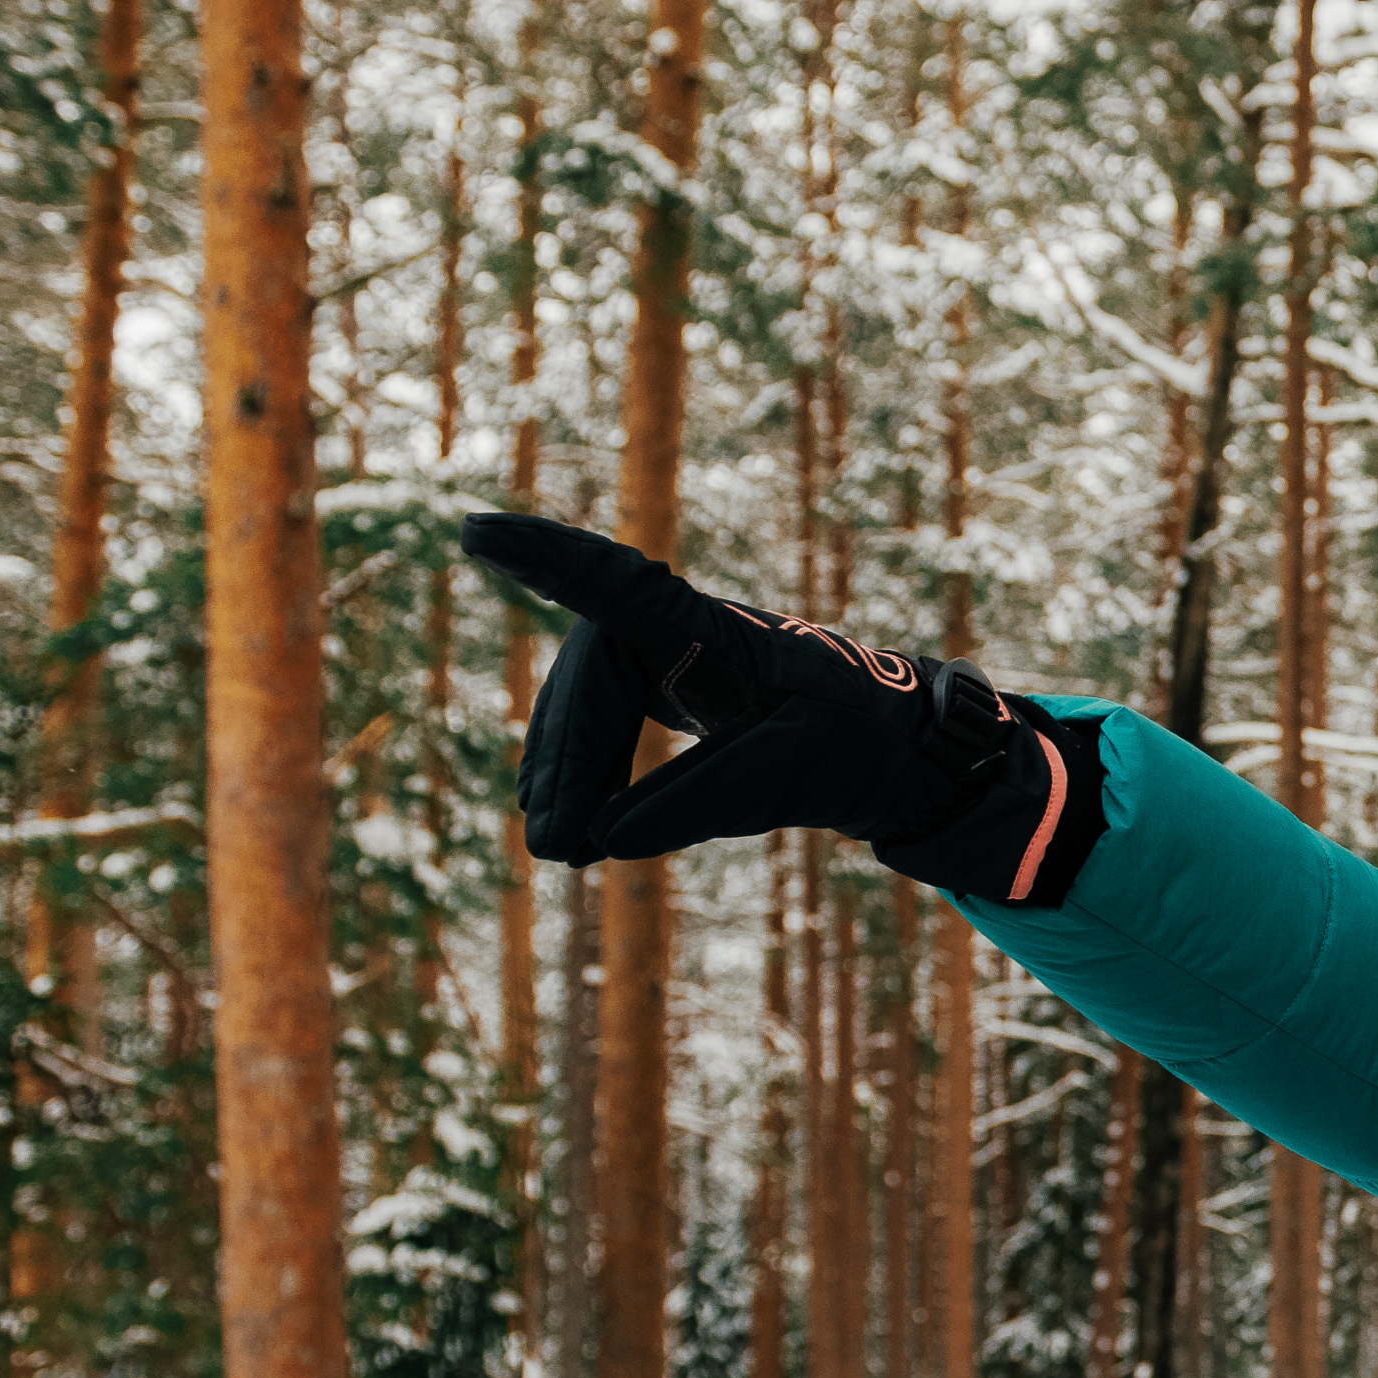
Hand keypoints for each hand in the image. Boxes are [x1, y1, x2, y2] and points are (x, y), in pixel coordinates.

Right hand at [464, 512, 1016, 866]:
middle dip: (566, 758)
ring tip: (558, 847)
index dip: (548, 560)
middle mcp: (687, 629)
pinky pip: (604, 716)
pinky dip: (582, 767)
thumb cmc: (859, 744)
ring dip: (566, 770)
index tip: (477, 530)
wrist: (901, 746)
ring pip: (588, 699)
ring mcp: (676, 654)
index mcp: (718, 631)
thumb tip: (603, 841)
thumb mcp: (795, 774)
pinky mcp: (673, 684)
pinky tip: (565, 820)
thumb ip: (703, 800)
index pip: (620, 586)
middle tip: (555, 847)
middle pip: (590, 674)